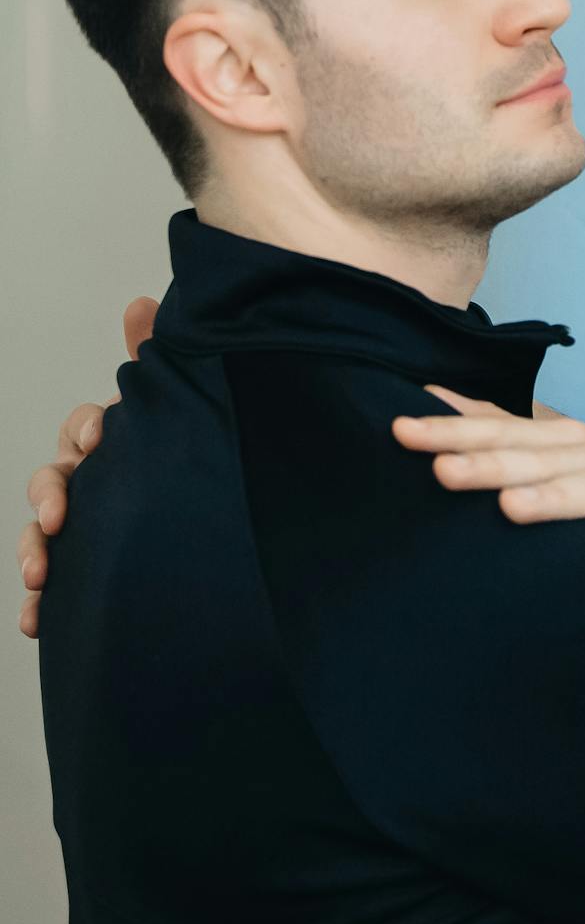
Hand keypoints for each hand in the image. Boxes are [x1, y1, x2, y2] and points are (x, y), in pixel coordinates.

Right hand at [15, 296, 156, 637]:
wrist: (213, 538)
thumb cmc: (187, 456)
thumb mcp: (178, 412)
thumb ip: (155, 362)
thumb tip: (140, 302)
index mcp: (113, 441)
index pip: (84, 427)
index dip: (86, 429)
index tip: (100, 438)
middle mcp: (93, 481)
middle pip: (52, 480)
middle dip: (48, 497)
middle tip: (57, 517)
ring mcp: (85, 525)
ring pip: (42, 533)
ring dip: (32, 551)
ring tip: (39, 578)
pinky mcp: (86, 567)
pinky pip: (52, 583)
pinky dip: (39, 601)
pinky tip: (37, 620)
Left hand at [393, 388, 584, 585]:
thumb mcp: (562, 444)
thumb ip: (500, 425)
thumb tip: (432, 398)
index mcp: (565, 439)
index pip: (501, 432)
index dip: (453, 432)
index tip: (401, 431)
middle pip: (536, 460)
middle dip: (488, 464)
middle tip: (439, 470)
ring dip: (553, 500)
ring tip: (511, 510)